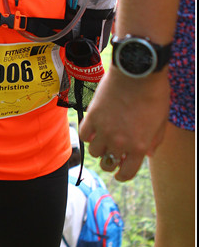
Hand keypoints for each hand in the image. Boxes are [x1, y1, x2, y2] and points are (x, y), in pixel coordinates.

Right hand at [80, 66, 169, 180]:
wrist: (138, 71)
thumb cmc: (154, 93)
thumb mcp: (161, 121)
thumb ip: (154, 141)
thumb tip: (146, 154)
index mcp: (139, 146)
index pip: (126, 173)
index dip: (123, 175)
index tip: (120, 172)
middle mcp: (120, 142)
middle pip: (108, 163)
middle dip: (111, 162)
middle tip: (112, 155)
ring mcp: (104, 130)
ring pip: (94, 152)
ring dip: (99, 148)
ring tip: (103, 140)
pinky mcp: (92, 117)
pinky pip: (84, 135)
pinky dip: (88, 135)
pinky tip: (93, 129)